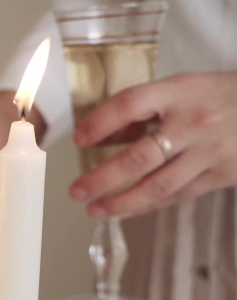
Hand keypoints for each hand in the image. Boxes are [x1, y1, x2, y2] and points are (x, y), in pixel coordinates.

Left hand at [70, 72, 236, 218]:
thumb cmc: (219, 96)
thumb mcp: (182, 89)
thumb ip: (141, 111)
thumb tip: (97, 134)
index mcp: (181, 91)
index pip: (131, 104)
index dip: (101, 122)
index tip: (77, 139)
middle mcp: (195, 123)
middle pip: (140, 156)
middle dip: (102, 178)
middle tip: (76, 191)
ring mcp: (211, 152)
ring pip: (159, 185)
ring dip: (122, 202)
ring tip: (95, 210)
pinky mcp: (223, 175)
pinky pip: (178, 195)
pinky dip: (149, 204)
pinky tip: (127, 210)